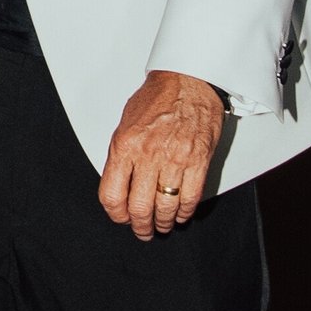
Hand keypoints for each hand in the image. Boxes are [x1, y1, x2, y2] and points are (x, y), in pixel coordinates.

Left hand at [97, 67, 225, 240]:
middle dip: (140, 226)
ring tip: (161, 225)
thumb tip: (118, 186)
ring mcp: (175, 159)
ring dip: (162, 222)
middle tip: (142, 230)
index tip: (121, 218)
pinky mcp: (198, 161)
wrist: (188, 79)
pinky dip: (185, 212)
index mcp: (125, 145)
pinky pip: (191, 198)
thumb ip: (120, 156)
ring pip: (166, 207)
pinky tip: (180, 214)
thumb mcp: (125, 123)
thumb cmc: (156, 98)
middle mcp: (148, 154)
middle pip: (140, 207)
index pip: (112, 195)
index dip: (116, 214)